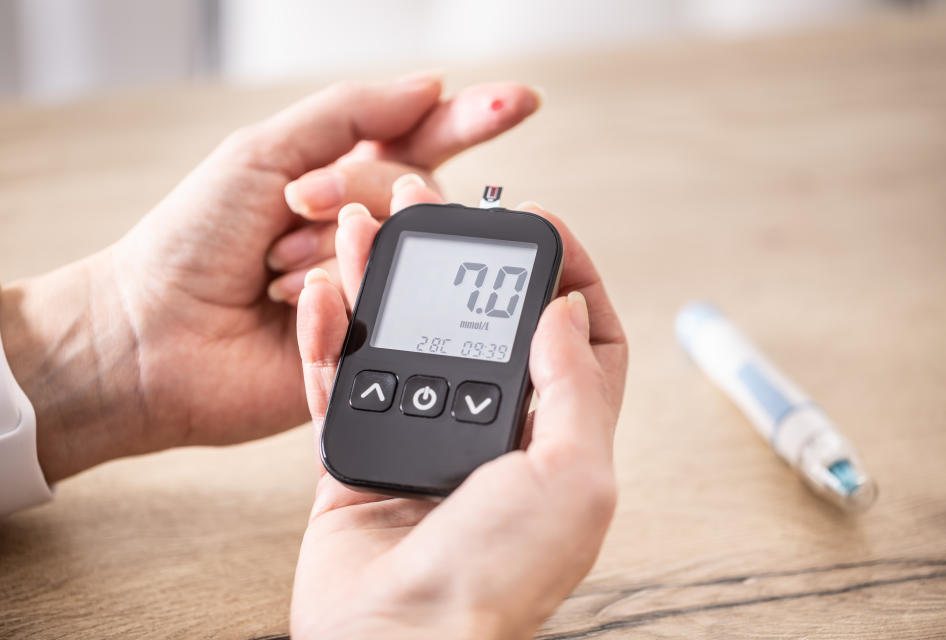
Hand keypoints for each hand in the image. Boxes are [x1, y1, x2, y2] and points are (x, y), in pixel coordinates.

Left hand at [0, 74, 540, 481]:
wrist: (155, 340)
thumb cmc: (191, 244)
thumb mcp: (262, 153)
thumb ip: (348, 116)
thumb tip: (431, 87)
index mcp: (342, 177)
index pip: (427, 139)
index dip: (475, 119)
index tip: (518, 101)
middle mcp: (365, 230)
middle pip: (420, 194)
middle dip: (358, 196)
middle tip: (296, 209)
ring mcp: (371, 285)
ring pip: (408, 252)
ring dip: (330, 252)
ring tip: (272, 272)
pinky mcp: (369, 341)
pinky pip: (392, 311)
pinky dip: (334, 300)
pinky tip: (293, 307)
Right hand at [289, 180, 628, 638]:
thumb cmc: (497, 577)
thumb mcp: (571, 476)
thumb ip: (572, 385)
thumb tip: (566, 306)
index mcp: (558, 436)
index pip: (579, 336)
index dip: (564, 272)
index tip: (536, 220)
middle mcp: (493, 433)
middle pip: (480, 322)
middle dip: (459, 258)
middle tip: (434, 202)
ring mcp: (422, 438)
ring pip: (405, 337)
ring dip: (385, 280)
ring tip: (367, 223)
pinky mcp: (360, 454)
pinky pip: (341, 382)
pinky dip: (329, 336)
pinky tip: (323, 292)